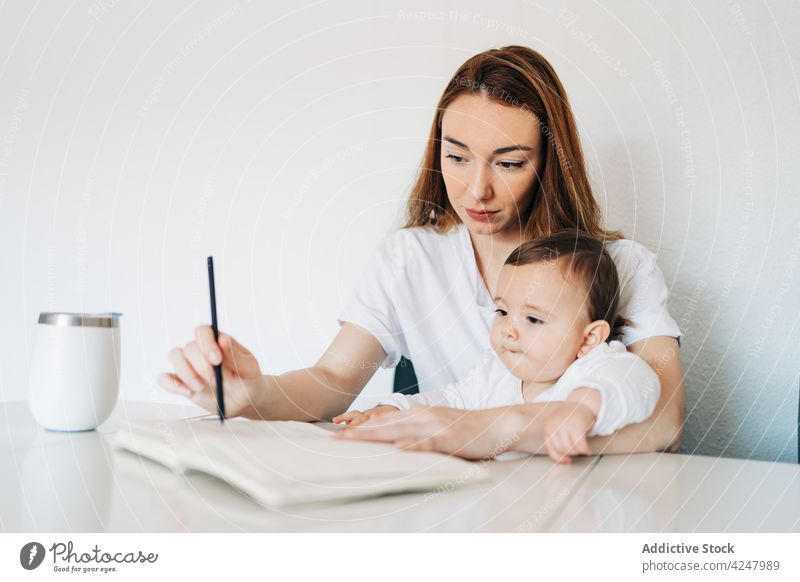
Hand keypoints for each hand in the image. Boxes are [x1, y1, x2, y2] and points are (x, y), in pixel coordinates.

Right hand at [158, 326, 265, 418]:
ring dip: (185, 373)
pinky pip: (165, 378)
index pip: (203, 332)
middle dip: (200, 365)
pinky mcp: (182, 383)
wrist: (245, 401)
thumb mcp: (249, 369)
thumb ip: (236, 355)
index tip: (217, 359)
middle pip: (189, 347)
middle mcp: (200, 351)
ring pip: (175, 357)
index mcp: (217, 342)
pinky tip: (187, 392)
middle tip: (215, 380)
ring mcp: (189, 366)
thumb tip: (222, 339)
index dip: (206, 343)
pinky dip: (172, 384)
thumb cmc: (249, 380)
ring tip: (200, 387)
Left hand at [334, 405, 520, 459]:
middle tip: (334, 439)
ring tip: (352, 442)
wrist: (497, 424)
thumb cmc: (466, 432)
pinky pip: (425, 442)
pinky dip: (410, 446)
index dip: (361, 428)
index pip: (384, 422)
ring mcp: (434, 425)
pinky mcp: (448, 437)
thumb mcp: (437, 431)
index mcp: (418, 415)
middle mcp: (422, 416)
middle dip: (358, 432)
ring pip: (397, 430)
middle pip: (383, 424)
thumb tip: (396, 448)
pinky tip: (396, 450)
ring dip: (373, 436)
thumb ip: (417, 437)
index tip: (339, 434)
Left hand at [541, 401, 594, 463]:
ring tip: (582, 448)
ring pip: (570, 449)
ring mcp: (565, 425)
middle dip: (571, 453)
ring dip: (578, 452)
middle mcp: (555, 426)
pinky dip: (586, 450)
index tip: (567, 460)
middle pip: (561, 449)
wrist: (582, 403)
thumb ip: (558, 443)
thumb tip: (565, 460)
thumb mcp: (559, 429)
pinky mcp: (577, 426)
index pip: (551, 448)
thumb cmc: (570, 419)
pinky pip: (580, 446)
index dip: (560, 457)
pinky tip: (588, 450)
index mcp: (548, 427)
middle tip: (577, 450)